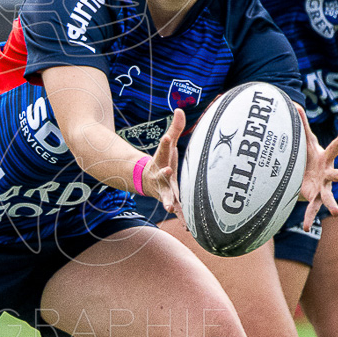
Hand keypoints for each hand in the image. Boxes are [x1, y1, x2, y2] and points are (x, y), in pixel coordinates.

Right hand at [145, 107, 185, 222]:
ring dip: (170, 203)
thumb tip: (180, 108)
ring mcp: (164, 191)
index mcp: (161, 162)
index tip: (167, 138)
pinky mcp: (172, 202)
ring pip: (168, 197)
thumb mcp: (168, 146)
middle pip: (162, 175)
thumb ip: (175, 129)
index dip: (165, 144)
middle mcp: (160, 177)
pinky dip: (183, 219)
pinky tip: (190, 228)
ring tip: (171, 209)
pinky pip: (178, 211)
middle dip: (164, 174)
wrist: (147, 181)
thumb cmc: (162, 161)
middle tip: (168, 170)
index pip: (163, 151)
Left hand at [297, 102, 337, 229]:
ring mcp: (324, 187)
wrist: (312, 173)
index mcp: (326, 159)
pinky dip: (309, 219)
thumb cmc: (310, 155)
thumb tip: (294, 105)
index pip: (334, 148)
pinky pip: (312, 209)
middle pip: (336, 174)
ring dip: (331, 204)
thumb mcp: (306, 141)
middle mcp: (328, 174)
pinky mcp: (315, 198)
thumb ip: (301, 125)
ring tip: (336, 212)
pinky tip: (305, 228)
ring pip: (328, 196)